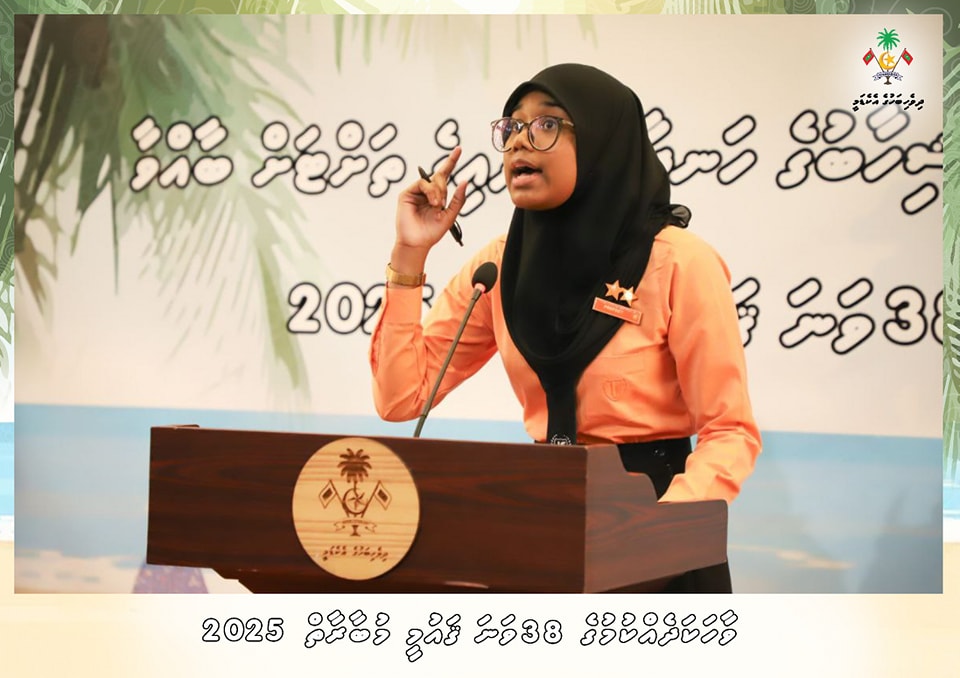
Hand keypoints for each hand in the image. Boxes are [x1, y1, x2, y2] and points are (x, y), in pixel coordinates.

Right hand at [394, 147, 467, 262]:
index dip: (451, 161)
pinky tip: (432, 202)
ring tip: (437, 205)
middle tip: (441, 204)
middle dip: (443, 187)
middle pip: (439, 177)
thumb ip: (458, 199)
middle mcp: (426, 191)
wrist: (417, 243)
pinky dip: (430, 191)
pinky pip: (422, 183)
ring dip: (438, 191)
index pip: (444, 175)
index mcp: (437, 196)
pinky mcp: (407, 194)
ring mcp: (416, 192)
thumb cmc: (432, 232)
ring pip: (431, 180)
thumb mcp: (450, 215)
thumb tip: (464, 181)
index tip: (459, 148)